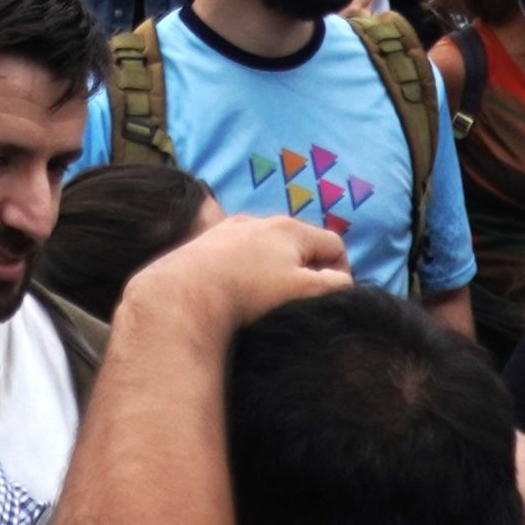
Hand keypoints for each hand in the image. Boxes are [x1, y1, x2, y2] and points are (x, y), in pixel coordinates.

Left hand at [122, 206, 349, 335]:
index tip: (332, 301)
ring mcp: (229, 230)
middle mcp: (260, 221)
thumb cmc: (248, 293)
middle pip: (299, 244)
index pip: (334, 244)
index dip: (342, 273)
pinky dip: (245, 271)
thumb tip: (343, 281)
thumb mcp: (302, 292)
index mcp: (290, 228)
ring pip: (266, 249)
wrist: (182, 293)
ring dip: (275, 271)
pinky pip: (237, 256)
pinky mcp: (204, 244)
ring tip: (266, 301)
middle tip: (300, 303)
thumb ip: (332, 286)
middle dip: (307, 271)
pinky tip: (236, 294)